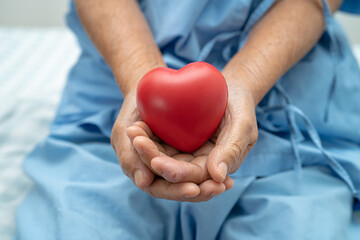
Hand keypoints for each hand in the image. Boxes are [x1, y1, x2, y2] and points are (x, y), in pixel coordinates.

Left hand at [128, 80, 257, 200]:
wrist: (230, 89)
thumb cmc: (241, 106)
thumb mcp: (242, 125)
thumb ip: (231, 150)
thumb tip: (217, 176)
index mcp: (214, 168)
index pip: (192, 177)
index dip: (174, 173)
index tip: (156, 162)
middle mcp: (196, 164)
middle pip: (171, 170)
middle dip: (151, 159)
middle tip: (137, 142)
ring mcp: (184, 152)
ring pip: (160, 157)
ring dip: (143, 149)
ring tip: (133, 131)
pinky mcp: (174, 139)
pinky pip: (157, 142)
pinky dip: (145, 136)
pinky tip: (136, 126)